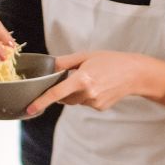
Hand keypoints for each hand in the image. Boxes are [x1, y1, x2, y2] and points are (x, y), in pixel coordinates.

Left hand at [27, 52, 153, 114]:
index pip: (57, 93)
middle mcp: (88, 94)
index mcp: (82, 79)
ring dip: (76, 93)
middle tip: (74, 77)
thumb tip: (49, 67)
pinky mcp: (100, 107)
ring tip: (91, 80)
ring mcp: (95, 103)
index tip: (30, 109)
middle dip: (63, 90)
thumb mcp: (86, 56)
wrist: (134, 74)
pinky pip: (85, 103)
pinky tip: (98, 87)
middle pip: (64, 98)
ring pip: (75, 101)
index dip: (42, 101)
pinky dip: (87, 96)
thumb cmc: (110, 61)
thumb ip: (64, 62)